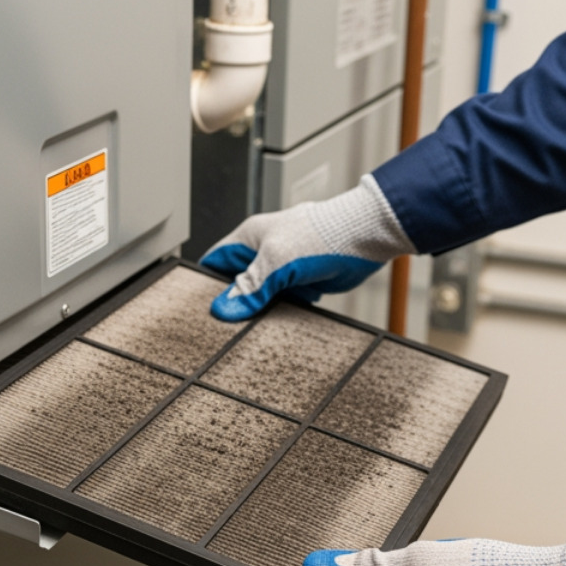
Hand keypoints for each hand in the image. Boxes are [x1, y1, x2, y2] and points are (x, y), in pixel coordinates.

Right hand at [200, 175, 414, 321]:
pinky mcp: (302, 282)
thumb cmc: (322, 234)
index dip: (205, 285)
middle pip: (237, 283)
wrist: (364, 236)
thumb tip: (223, 308)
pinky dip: (282, 313)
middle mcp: (264, 252)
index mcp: (249, 238)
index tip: (201, 309)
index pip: (215, 263)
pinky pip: (284, 302)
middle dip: (234, 303)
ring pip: (261, 296)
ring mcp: (283, 268)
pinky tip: (279, 326)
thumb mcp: (276, 261)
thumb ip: (251, 287)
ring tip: (250, 332)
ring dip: (260, 311)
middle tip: (226, 328)